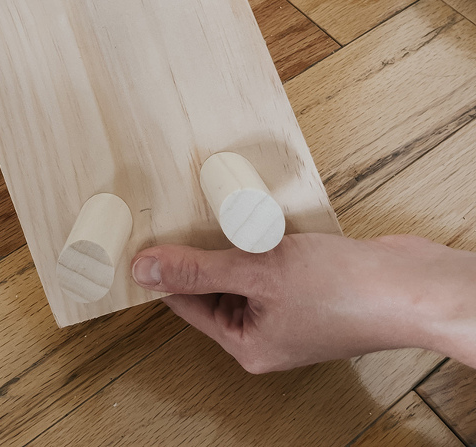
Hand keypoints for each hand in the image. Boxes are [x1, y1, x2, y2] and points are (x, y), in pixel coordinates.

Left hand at [130, 233, 475, 371]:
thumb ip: (198, 269)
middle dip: (198, 251)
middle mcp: (267, 333)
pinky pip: (269, 259)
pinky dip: (259, 236)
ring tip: (211, 205)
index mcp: (249, 346)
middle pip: (214, 288)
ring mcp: (290, 309)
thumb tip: (145, 271)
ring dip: (230, 239)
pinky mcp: (311, 284)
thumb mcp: (258, 271)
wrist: (410, 285)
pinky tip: (252, 210)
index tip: (141, 240)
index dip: (164, 272)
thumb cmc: (343, 291)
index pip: (188, 306)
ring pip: (242, 270)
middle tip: (172, 212)